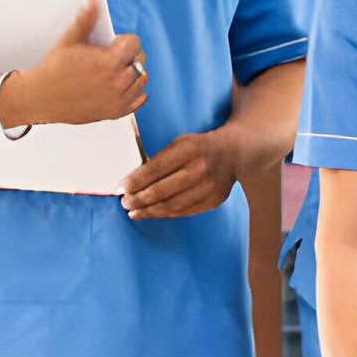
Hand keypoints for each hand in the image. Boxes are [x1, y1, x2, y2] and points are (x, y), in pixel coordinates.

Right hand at [7, 0, 146, 126]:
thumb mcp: (69, 40)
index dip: (124, 40)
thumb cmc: (52, 71)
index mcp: (108, 62)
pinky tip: (120, 86)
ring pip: (141, 80)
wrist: (40, 99)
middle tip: (113, 55)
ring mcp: (117, 100)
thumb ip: (85, 19)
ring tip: (114, 70)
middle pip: (139, 61)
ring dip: (132, 73)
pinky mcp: (115, 113)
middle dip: (129, 55)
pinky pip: (138, 100)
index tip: (114, 42)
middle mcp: (117, 82)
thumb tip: (92, 0)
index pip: (134, 44)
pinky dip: (133, 92)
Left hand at [121, 128, 241, 218]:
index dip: (136, 181)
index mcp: (189, 148)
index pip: (156, 168)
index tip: (121, 187)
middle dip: (139, 198)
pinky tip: (151, 214)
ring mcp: (209, 186)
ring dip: (149, 210)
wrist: (234, 152)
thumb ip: (160, 158)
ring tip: (133, 212)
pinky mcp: (214, 200)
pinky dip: (165, 214)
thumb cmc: (199, 147)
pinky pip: (184, 211)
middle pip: (162, 189)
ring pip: (172, 204)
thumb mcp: (180, 142)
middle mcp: (201, 167)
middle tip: (125, 202)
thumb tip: (131, 180)